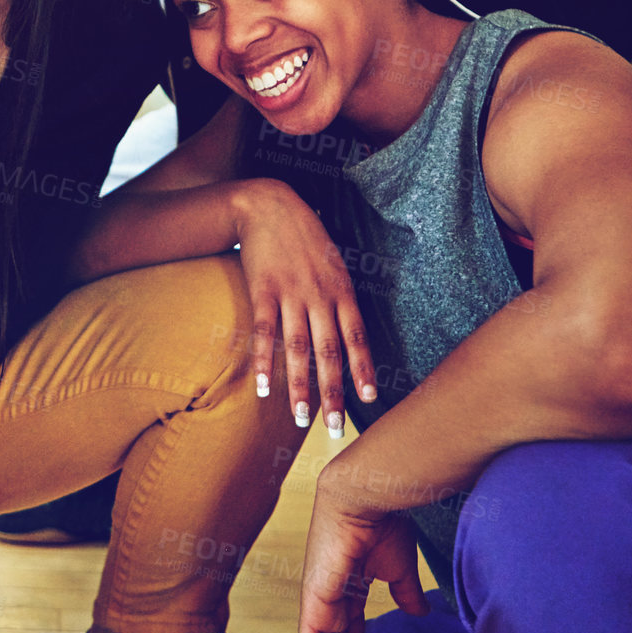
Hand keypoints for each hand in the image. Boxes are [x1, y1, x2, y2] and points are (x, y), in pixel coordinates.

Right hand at [231, 179, 375, 435]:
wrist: (269, 204)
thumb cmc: (304, 236)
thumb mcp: (334, 262)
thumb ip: (340, 296)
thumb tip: (349, 332)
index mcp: (342, 289)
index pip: (356, 337)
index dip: (362, 369)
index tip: (369, 399)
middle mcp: (320, 295)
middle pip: (329, 352)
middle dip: (333, 393)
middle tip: (335, 427)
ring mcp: (290, 294)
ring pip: (298, 348)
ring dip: (299, 386)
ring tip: (301, 418)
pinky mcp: (262, 290)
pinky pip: (264, 332)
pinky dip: (263, 361)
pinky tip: (262, 386)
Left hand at [300, 476, 427, 632]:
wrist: (364, 496)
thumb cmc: (382, 521)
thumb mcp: (399, 566)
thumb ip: (405, 591)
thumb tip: (420, 611)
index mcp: (349, 581)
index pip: (350, 621)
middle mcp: (330, 588)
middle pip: (335, 631)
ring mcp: (320, 591)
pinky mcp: (314, 593)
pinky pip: (312, 632)